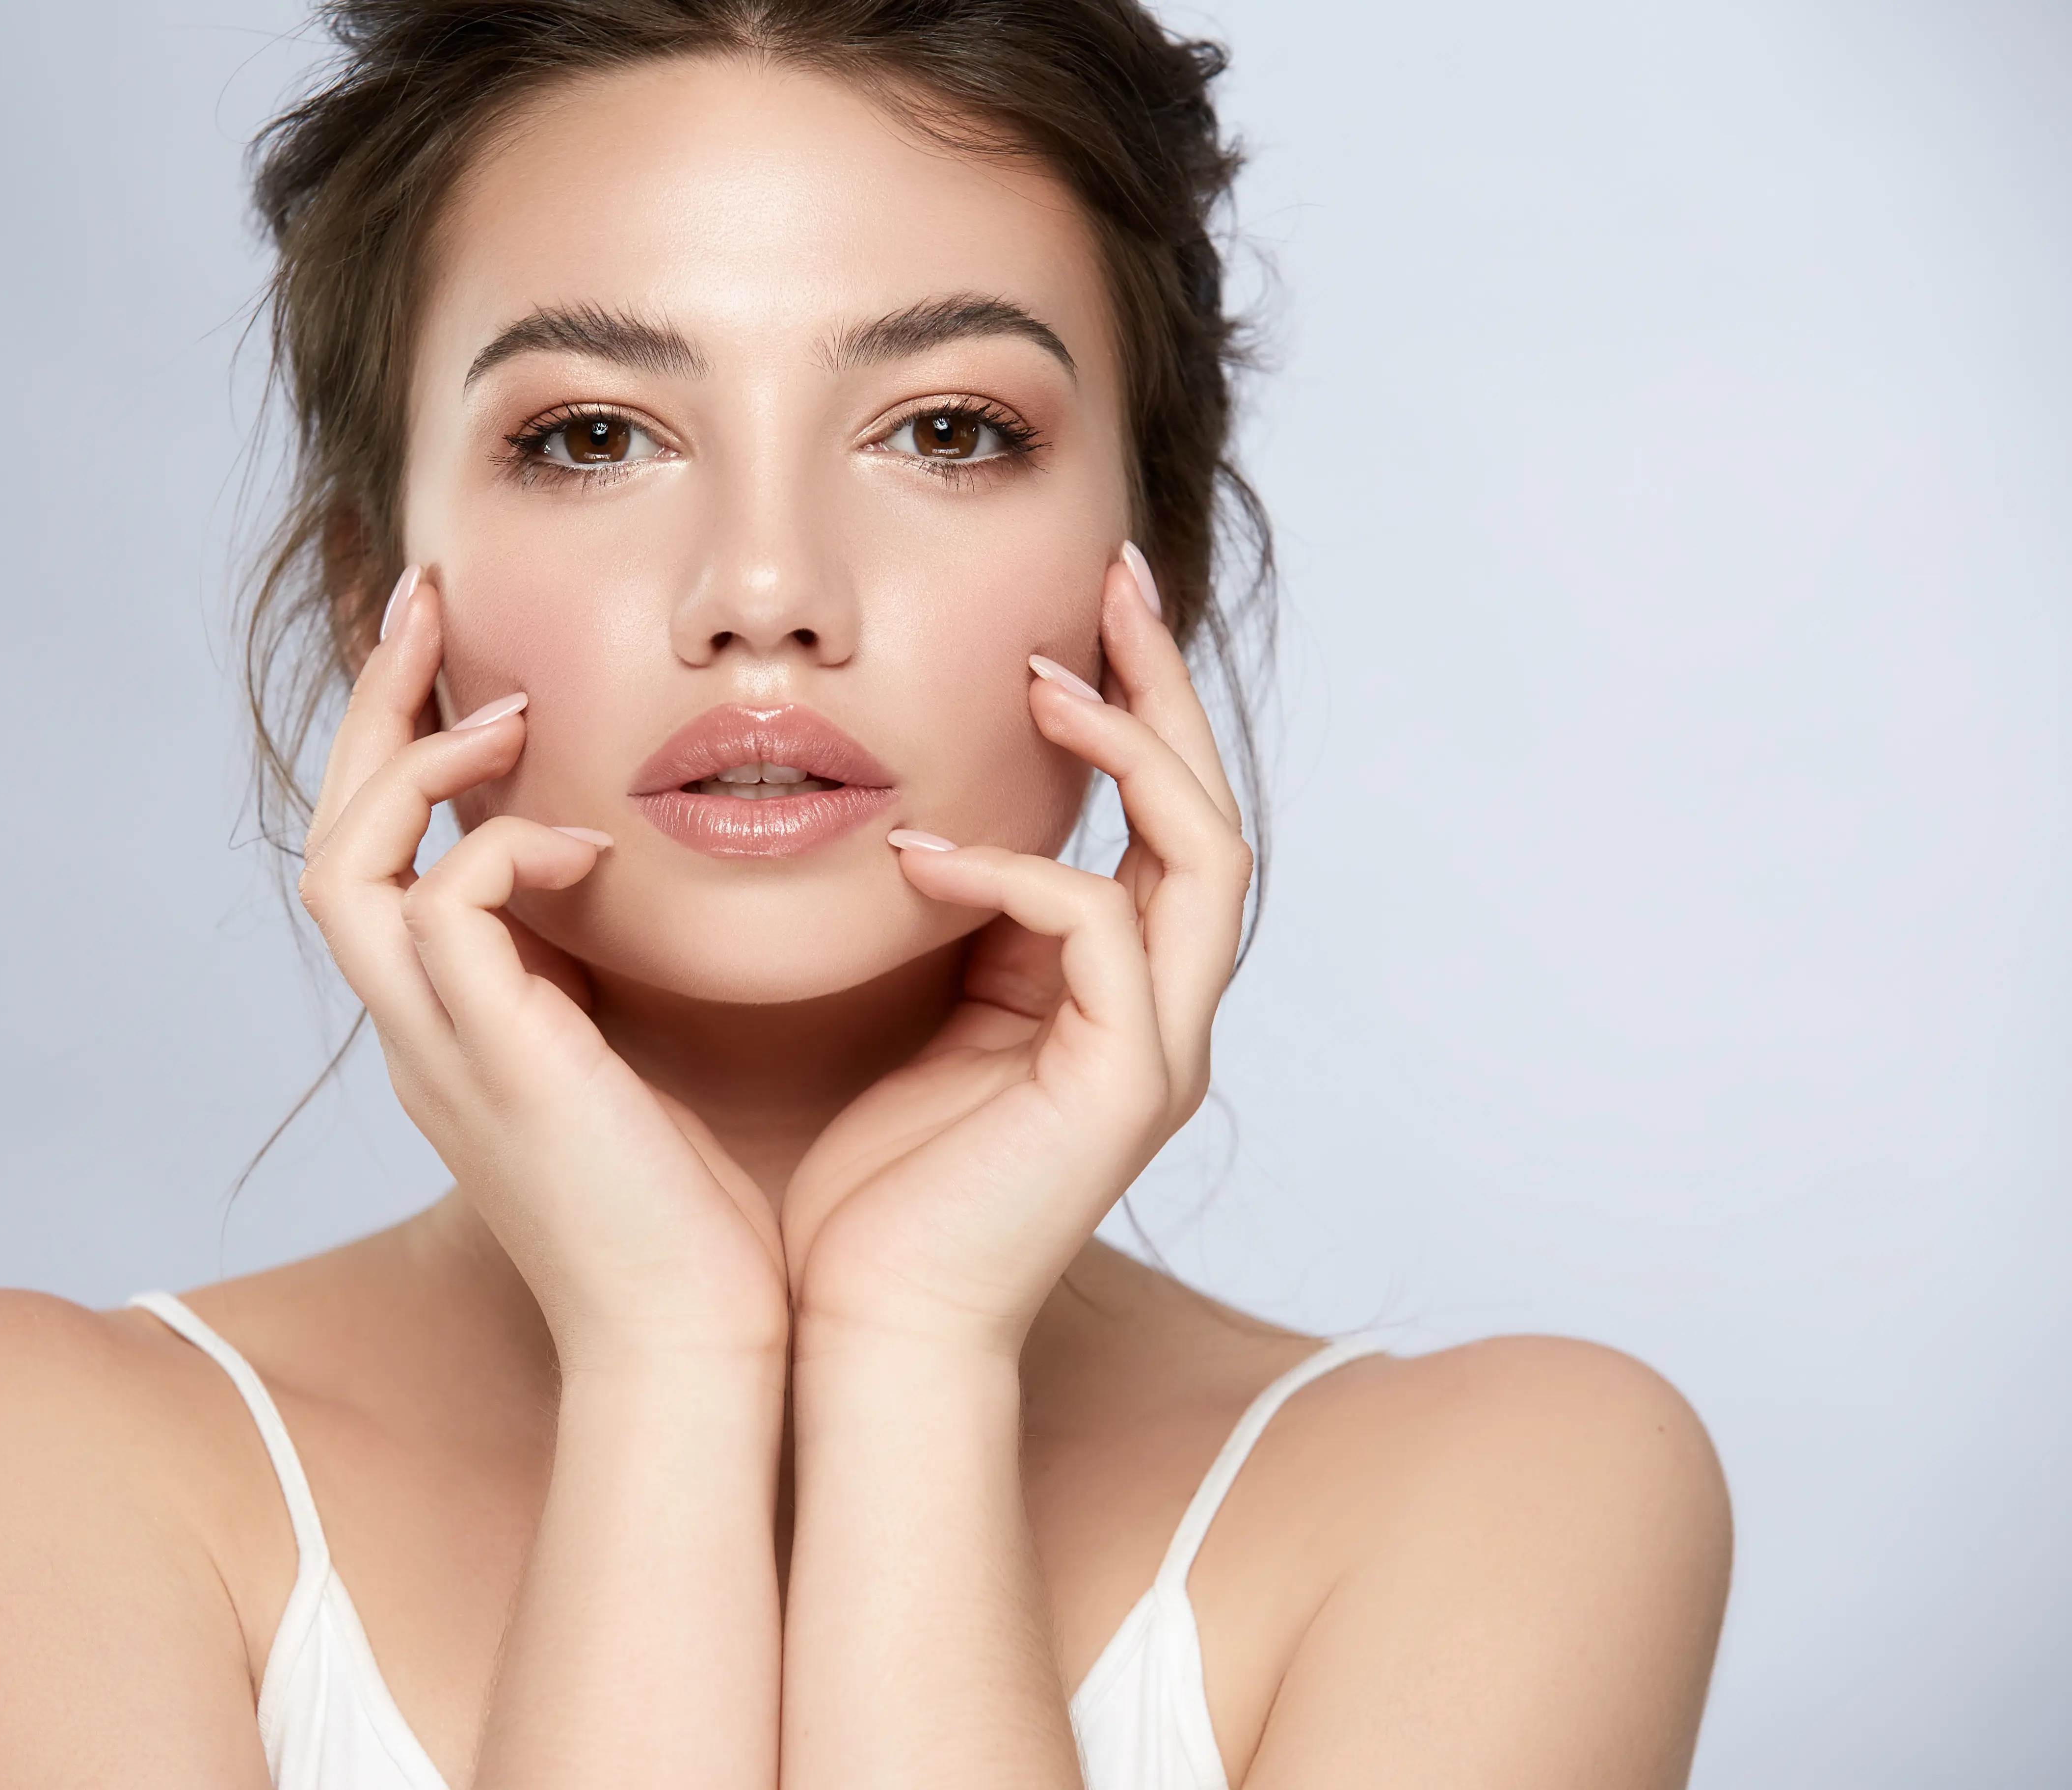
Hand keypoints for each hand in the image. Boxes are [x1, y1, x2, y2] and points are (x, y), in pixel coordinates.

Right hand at [298, 570, 789, 1368]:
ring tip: (506, 710)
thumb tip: (629, 868)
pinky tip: (590, 847)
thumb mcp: (631, 1059)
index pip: (384, 863)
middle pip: (332, 840)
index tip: (464, 661)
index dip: (404, 752)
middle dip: (372, 715)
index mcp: (451, 1031)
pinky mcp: (492, 1061)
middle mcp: (419, 1035)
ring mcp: (438, 1050)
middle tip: (428, 604)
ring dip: (413, 765)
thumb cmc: (690, 1215)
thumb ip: (601, 972)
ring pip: (346, 866)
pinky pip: (446, 909)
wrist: (697, 1342)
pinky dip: (503, 852)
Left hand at [781, 547, 1252, 1359]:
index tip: (1078, 610)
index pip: (1160, 821)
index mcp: (1115, 997)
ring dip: (1130, 752)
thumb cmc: (871, 1189)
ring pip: (1203, 856)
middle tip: (1110, 580)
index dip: (1135, 708)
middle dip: (1166, 689)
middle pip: (1211, 812)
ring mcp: (1157, 1053)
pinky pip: (1099, 933)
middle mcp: (1161, 1016)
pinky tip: (920, 851)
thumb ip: (959, 924)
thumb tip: (930, 815)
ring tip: (1041, 677)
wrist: (860, 1327)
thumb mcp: (920, 1016)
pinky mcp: (1122, 1090)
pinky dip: (1016, 873)